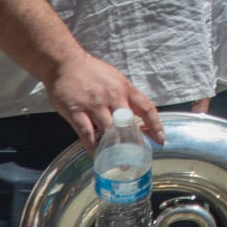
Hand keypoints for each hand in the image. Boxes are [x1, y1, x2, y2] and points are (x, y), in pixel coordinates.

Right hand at [44, 51, 162, 150]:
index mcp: (125, 89)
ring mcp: (94, 105)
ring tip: (117, 163)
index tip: (161, 139)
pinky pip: (87, 133)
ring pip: (108, 131)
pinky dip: (92, 147)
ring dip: (113, 148)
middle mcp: (112, 97)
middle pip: (128, 123)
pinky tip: (96, 156)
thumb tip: (137, 117)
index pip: (146, 108)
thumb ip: (126, 98)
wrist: (65, 63)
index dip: (156, 125)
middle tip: (136, 158)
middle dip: (133, 142)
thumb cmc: (92, 72)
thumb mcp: (116, 80)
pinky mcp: (76, 111)